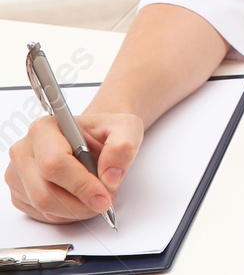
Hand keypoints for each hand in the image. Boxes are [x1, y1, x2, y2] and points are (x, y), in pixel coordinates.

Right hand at [6, 110, 142, 223]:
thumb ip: (122, 147)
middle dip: (80, 204)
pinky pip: (41, 214)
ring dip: (76, 210)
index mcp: (45, 128)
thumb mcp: (126, 128)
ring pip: (43, 207)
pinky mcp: (20, 193)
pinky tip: (80, 199)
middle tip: (104, 202)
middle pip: (45, 192)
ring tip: (96, 197)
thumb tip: (110, 177)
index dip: (81, 185)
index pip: (54, 164)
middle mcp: (25, 150)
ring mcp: (18, 174)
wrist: (94, 139)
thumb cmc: (105, 132)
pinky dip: (67, 214)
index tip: (103, 196)